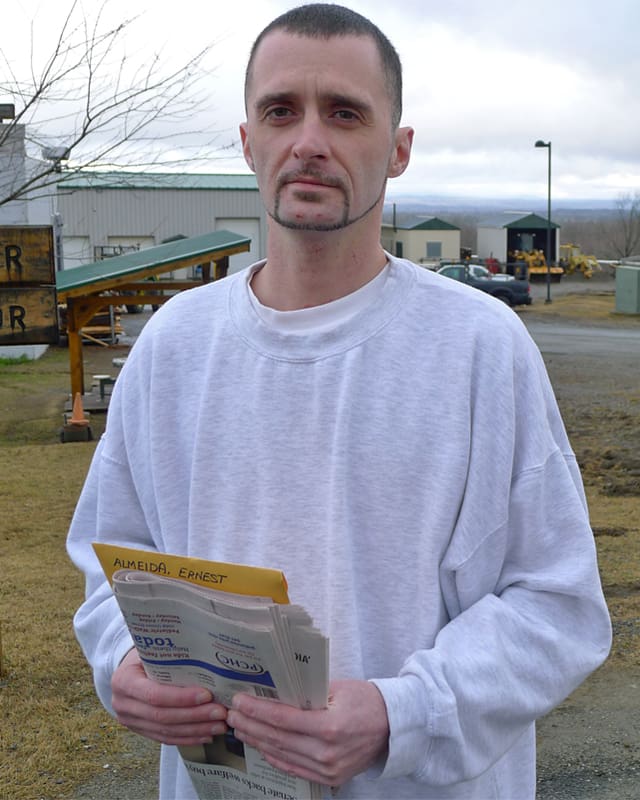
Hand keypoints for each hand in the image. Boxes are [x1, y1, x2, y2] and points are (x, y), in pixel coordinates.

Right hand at [111, 648, 227, 744]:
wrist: (128, 667)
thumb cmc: (145, 653)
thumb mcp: (151, 648)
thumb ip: (170, 655)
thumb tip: (208, 657)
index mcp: (124, 681)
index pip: (154, 694)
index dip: (181, 697)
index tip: (206, 695)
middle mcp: (123, 704)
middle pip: (162, 716)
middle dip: (194, 716)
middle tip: (220, 713)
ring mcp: (130, 721)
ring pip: (166, 731)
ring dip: (195, 730)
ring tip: (218, 726)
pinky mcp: (141, 730)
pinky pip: (165, 739)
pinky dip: (187, 738)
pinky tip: (206, 735)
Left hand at [227, 679, 388, 786]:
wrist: (393, 727)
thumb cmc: (366, 701)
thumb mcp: (338, 688)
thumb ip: (308, 691)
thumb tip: (275, 688)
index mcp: (330, 725)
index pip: (283, 719)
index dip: (257, 710)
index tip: (239, 701)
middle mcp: (326, 751)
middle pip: (277, 738)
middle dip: (250, 724)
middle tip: (231, 713)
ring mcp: (327, 768)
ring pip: (281, 754)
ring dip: (256, 741)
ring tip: (239, 728)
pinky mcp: (329, 778)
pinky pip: (293, 768)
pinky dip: (274, 757)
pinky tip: (260, 746)